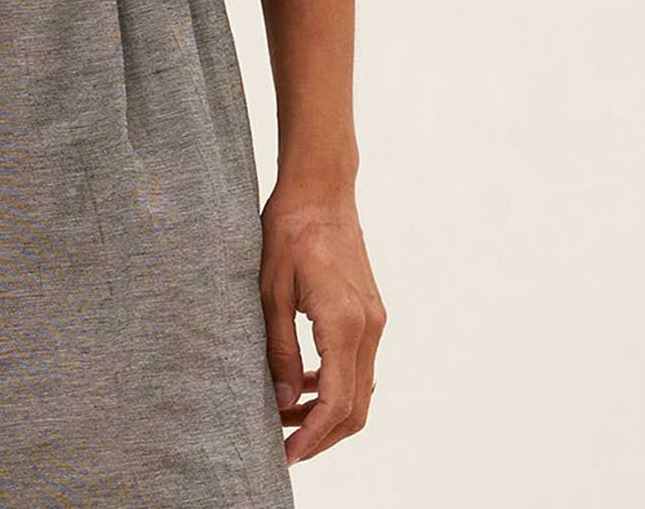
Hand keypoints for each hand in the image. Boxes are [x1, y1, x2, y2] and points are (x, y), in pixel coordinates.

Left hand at [259, 181, 386, 462]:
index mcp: (345, 322)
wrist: (321, 189)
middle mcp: (369, 327)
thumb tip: (284, 402)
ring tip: (287, 419)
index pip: (338, 402)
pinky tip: (303, 384)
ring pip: (361, 390)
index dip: (313, 436)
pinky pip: (359, 365)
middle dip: (322, 436)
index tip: (287, 456)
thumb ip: (279, 348)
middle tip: (284, 447)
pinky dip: (336, 385)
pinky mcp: (370, 313)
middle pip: (356, 407)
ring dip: (329, 413)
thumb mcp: (270, 289)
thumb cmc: (289, 230)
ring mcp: (374, 320)